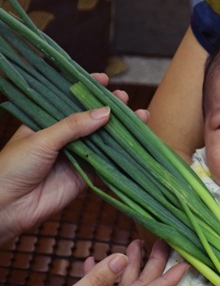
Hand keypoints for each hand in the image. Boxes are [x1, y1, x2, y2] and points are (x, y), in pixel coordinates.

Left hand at [0, 75, 148, 243]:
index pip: (70, 100)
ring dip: (121, 130)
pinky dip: (122, 155)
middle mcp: (63, 137)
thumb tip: (105, 112)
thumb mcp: (42, 139)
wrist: (7, 206)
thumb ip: (74, 125)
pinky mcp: (85, 176)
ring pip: (103, 140)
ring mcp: (76, 156)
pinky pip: (107, 163)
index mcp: (47, 122)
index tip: (104, 79)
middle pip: (91, 119)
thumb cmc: (14, 167)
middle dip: (110, 108)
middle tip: (125, 98)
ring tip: (140, 116)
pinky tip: (136, 144)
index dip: (87, 89)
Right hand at [6, 240, 187, 285]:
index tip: (186, 264)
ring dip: (129, 264)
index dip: (169, 278)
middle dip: (153, 263)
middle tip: (160, 241)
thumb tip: (122, 258)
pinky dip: (101, 272)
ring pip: (122, 284)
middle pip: (139, 284)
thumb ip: (95, 281)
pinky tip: (95, 260)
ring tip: (134, 244)